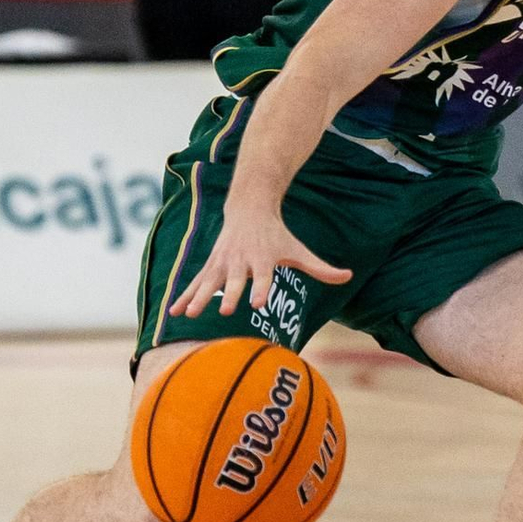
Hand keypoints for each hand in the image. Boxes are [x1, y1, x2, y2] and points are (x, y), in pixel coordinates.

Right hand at [169, 198, 350, 320]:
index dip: (260, 289)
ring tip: (189, 314)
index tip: (257, 304)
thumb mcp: (299, 249)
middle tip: (224, 310)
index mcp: (263, 258)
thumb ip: (321, 267)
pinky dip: (184, 296)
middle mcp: (241, 261)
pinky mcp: (210, 265)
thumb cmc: (277, 234)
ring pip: (208, 282)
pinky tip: (174, 312)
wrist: (250, 207)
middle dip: (229, 294)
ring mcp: (222, 262)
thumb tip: (349, 276)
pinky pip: (194, 283)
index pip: (263, 276)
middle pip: (234, 280)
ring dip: (198, 297)